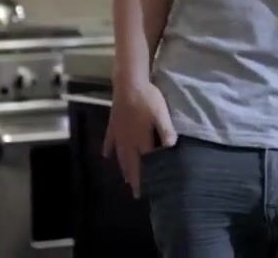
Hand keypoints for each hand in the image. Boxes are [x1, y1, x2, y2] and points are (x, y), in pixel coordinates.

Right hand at [102, 80, 176, 198]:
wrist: (128, 85)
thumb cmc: (148, 99)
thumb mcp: (162, 114)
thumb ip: (166, 131)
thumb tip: (170, 148)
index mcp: (140, 141)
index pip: (142, 165)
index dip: (142, 179)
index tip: (143, 193)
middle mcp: (127, 142)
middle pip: (129, 164)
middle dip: (132, 179)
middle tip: (134, 192)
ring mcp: (118, 134)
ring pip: (120, 156)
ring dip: (123, 169)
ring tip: (125, 179)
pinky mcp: (112, 126)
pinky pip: (109, 142)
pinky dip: (109, 150)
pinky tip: (106, 156)